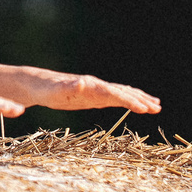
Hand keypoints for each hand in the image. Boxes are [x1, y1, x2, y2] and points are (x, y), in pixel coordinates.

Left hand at [0, 63, 160, 113]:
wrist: (35, 82)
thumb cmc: (42, 88)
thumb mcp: (52, 90)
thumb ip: (66, 87)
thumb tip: (81, 83)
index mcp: (88, 85)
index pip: (113, 92)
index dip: (129, 100)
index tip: (144, 107)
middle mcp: (94, 85)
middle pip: (122, 92)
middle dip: (140, 99)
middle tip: (157, 108)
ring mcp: (95, 90)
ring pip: (121, 93)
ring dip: (139, 99)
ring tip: (156, 106)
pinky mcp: (92, 96)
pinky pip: (114, 98)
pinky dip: (129, 101)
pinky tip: (139, 105)